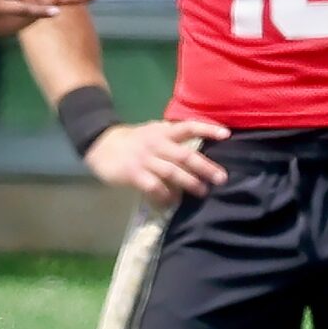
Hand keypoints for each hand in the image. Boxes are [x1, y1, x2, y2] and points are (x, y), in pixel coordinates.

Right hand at [86, 119, 230, 206]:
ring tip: (203, 191)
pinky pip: (153, 186)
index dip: (207, 129)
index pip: (188, 127)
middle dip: (205, 167)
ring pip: (171, 172)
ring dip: (189, 183)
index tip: (227, 135)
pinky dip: (165, 195)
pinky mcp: (133, 174)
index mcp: (163, 132)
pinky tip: (173, 201)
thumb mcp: (153, 133)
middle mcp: (156, 144)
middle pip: (184, 155)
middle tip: (222, 178)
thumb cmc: (134, 141)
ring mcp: (144, 159)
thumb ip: (173, 139)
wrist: (100, 145)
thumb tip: (199, 153)